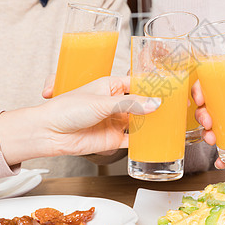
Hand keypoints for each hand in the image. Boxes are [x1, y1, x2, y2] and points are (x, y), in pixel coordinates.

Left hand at [0, 76, 160, 165]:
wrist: (49, 132)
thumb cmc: (67, 108)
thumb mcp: (102, 101)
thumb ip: (130, 103)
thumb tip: (154, 104)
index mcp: (110, 86)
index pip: (136, 83)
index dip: (152, 86)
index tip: (169, 88)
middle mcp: (114, 103)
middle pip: (141, 103)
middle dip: (155, 105)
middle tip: (175, 106)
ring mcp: (114, 121)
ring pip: (139, 121)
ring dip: (152, 123)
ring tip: (170, 122)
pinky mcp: (112, 139)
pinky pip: (132, 139)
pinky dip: (143, 141)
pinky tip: (154, 140)